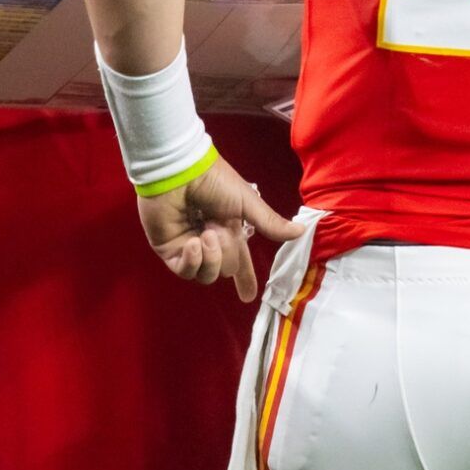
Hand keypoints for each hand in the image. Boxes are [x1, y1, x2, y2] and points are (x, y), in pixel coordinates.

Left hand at [138, 156, 303, 301]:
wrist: (182, 173)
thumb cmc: (214, 182)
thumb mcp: (247, 203)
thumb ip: (270, 223)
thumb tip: (301, 231)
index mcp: (229, 229)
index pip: (239, 260)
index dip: (244, 278)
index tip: (248, 296)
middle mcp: (209, 240)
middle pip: (224, 270)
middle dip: (226, 253)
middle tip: (216, 229)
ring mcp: (187, 247)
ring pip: (205, 275)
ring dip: (210, 257)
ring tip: (205, 234)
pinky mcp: (168, 251)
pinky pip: (184, 271)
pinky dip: (192, 261)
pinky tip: (192, 243)